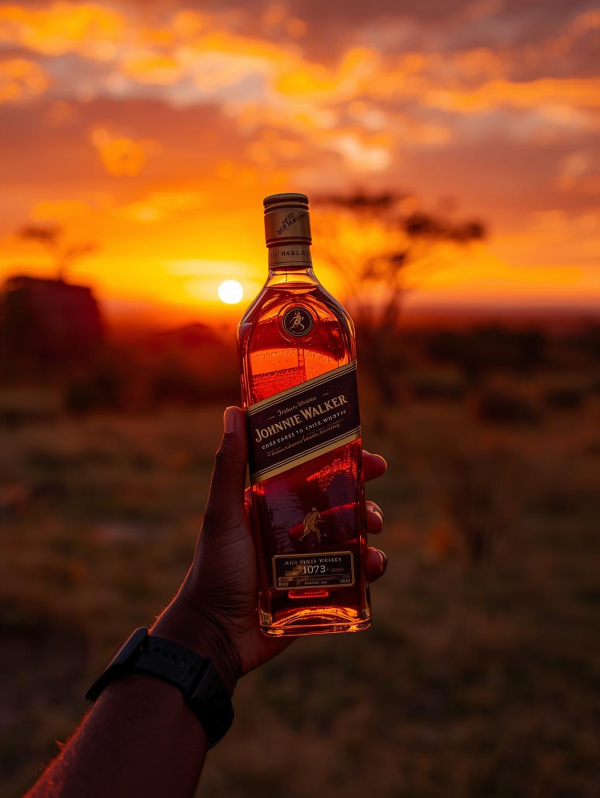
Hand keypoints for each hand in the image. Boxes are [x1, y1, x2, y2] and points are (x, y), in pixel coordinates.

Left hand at [153, 406, 387, 693]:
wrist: (215, 634)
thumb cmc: (214, 569)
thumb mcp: (223, 514)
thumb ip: (230, 466)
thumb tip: (234, 411)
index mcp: (271, 504)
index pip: (311, 473)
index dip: (341, 460)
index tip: (366, 452)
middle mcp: (292, 528)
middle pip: (339, 504)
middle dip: (363, 497)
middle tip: (374, 495)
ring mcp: (307, 560)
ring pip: (351, 537)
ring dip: (370, 530)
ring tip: (374, 532)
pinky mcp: (318, 591)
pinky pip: (353, 575)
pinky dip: (370, 568)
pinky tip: (374, 567)